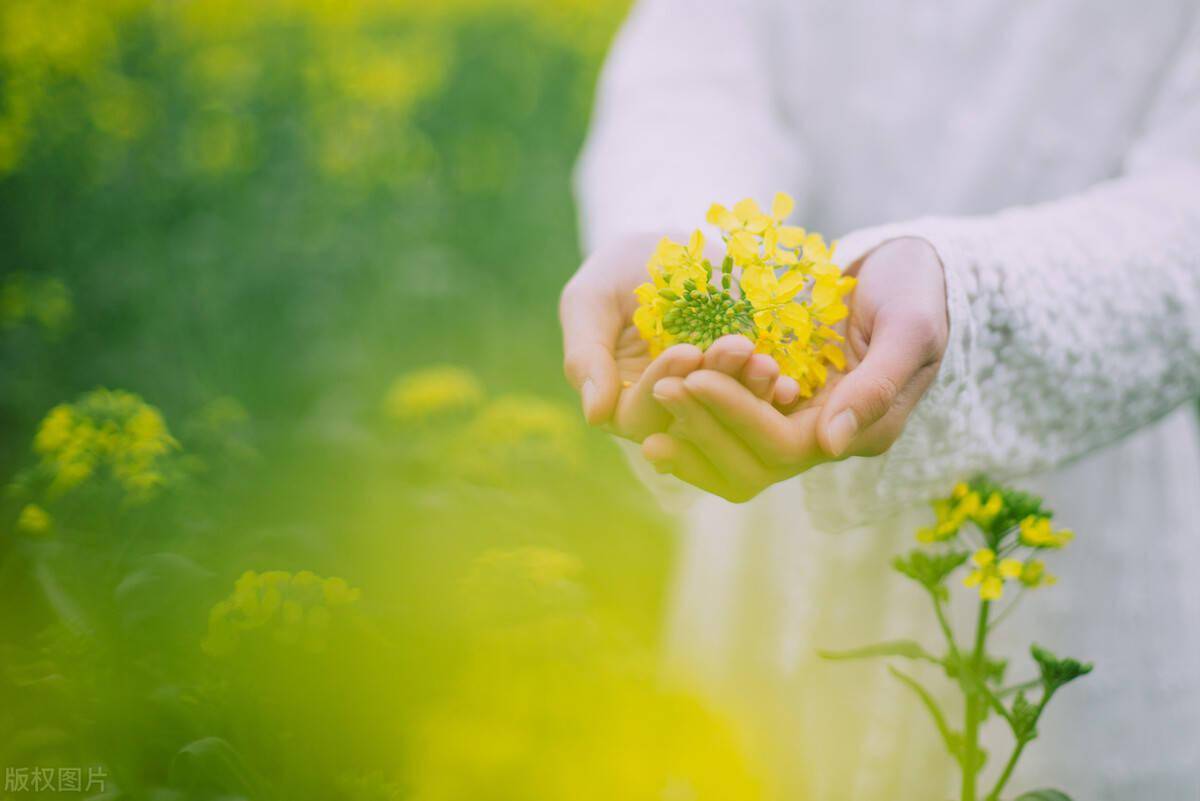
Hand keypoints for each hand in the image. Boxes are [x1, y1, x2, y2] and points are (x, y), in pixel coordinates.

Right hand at [560, 234, 798, 441]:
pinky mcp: (745, 389)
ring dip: (750, 390)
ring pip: (729, 415)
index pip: (640, 412)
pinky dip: (776, 393)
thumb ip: (585, 355)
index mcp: (622, 402)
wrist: (669, 246)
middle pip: (690, 419)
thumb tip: (593, 415)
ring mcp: (709, 403)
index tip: (687, 350)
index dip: (665, 383)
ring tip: (764, 358)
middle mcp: (667, 412)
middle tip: (736, 346)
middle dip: (716, 385)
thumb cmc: (617, 273)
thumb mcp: (589, 302)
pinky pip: (761, 402)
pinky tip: (790, 379)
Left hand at [642, 236, 948, 500]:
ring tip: (650, 405)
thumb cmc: (916, 292)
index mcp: (861, 430)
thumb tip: (831, 446)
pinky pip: (731, 429)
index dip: (735, 415)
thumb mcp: (910, 329)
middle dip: (703, 427)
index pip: (784, 444)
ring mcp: (801, 422)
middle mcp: (826, 438)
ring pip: (737, 457)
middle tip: (660, 387)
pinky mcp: (779, 402)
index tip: (692, 378)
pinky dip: (697, 423)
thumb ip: (876, 385)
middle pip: (752, 462)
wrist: (910, 269)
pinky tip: (656, 406)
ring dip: (693, 434)